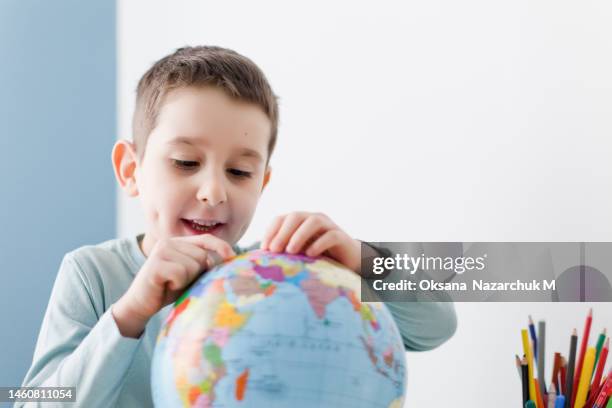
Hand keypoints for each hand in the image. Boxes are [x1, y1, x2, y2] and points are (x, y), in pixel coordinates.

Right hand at [112, 234, 234, 337]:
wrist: (139, 305)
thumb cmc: (167, 289)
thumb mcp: (189, 275)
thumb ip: (203, 265)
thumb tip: (229, 259)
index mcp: (178, 242)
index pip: (205, 239)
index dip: (221, 247)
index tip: (233, 257)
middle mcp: (168, 242)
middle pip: (201, 256)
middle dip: (197, 273)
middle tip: (180, 282)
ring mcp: (161, 251)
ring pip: (193, 265)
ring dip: (186, 280)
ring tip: (172, 284)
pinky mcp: (155, 264)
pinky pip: (181, 273)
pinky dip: (177, 284)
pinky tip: (166, 286)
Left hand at [261, 211, 360, 272]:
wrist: (349, 260)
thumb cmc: (319, 258)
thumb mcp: (298, 254)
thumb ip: (283, 252)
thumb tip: (261, 260)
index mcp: (300, 222)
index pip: (281, 219)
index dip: (271, 231)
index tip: (264, 249)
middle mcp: (313, 219)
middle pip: (295, 217)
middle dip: (282, 233)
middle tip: (274, 250)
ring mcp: (329, 226)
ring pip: (313, 222)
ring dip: (299, 235)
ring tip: (290, 251)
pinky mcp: (341, 237)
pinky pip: (330, 235)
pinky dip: (319, 243)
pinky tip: (310, 254)